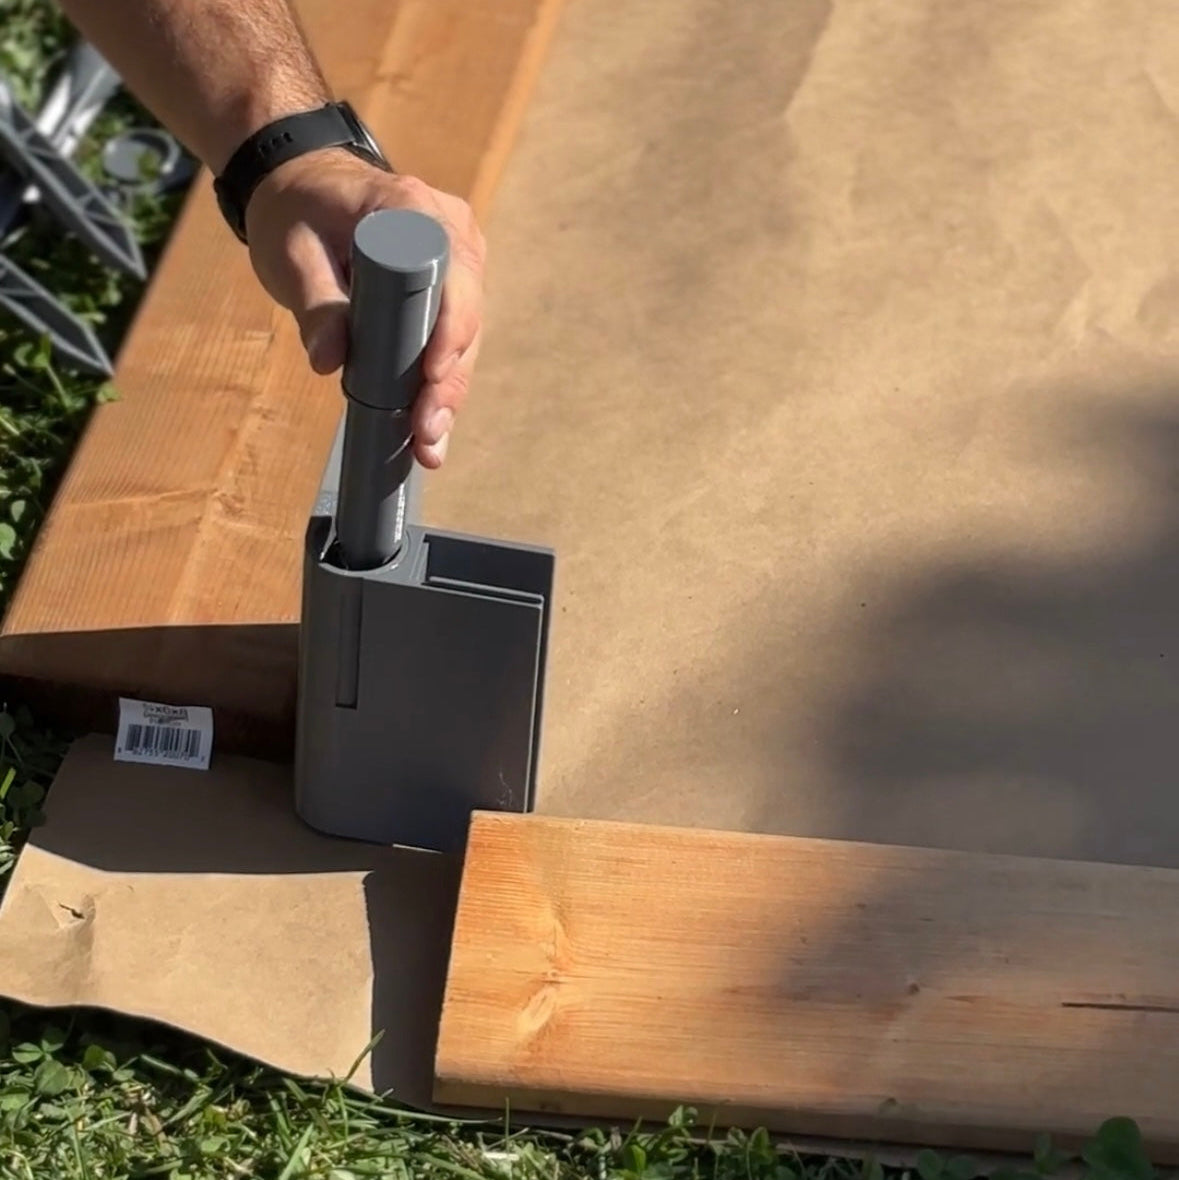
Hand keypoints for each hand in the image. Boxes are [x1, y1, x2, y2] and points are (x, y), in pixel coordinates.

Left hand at [243, 149, 485, 468]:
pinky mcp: (453, 282)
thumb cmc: (296, 210)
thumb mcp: (290, 252)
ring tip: (430, 444)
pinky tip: (430, 424)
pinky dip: (442, 378)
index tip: (431, 375)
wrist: (302, 180)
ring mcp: (459, 256)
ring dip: (449, 390)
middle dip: (448, 380)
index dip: (447, 330)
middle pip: (465, 315)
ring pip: (466, 333)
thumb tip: (328, 361)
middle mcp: (451, 230)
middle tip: (428, 435)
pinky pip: (455, 332)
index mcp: (413, 209)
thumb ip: (314, 304)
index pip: (450, 275)